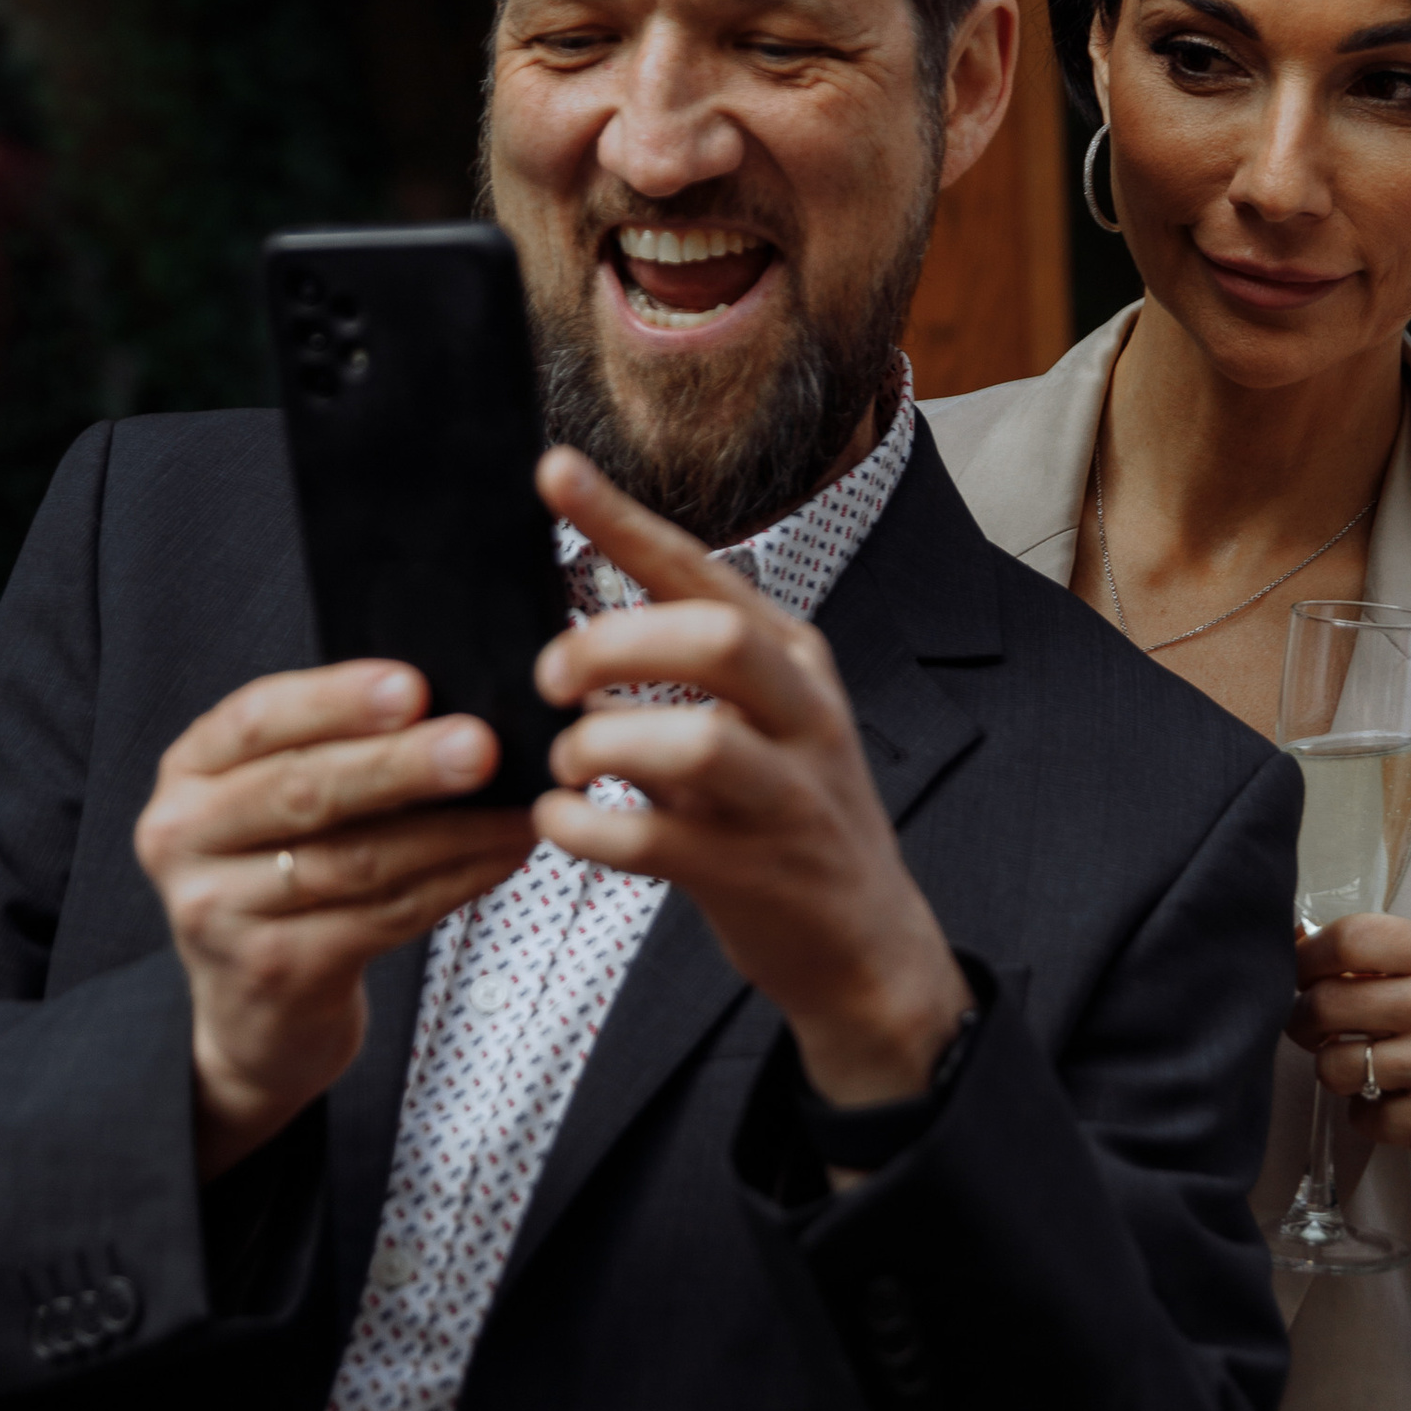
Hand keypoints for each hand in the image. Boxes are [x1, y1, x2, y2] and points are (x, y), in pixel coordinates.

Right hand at [137, 664, 537, 1178]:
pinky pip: (381, 916)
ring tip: (514, 808)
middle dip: (401, 764)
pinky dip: (452, 881)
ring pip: (353, 859)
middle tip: (478, 745)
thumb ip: (333, 749)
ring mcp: (219, 910)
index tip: (413, 686)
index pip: (257, 718)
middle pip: (304, 790)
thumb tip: (450, 706)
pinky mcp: (273, 969)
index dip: (337, 700)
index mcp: (189, 772)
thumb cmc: (280, 878)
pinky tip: (498, 856)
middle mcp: (184, 836)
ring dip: (449, 831)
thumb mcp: (273, 803)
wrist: (254, 1014)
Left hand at [533, 447, 966, 1112]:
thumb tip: (567, 631)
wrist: (861, 940)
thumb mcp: (750, 721)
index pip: (699, 569)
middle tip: (550, 676)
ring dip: (603, 744)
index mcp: (792, 657)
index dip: (621, 518)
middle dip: (613, 645)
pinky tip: (561, 823)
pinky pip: (658, 842)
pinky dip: (588, 828)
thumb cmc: (780, 814)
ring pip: (696, 742)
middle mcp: (803, 713)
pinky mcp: (760, 874)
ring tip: (565, 764)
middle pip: (714, 638)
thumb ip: (677, 674)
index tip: (551, 470)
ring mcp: (789, 796)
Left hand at [1294, 913, 1410, 1343]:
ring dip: (1339, 1072)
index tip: (1301, 973)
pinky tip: (1404, 1107)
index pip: (1351, 938)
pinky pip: (1364, 1119)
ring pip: (1335, 1067)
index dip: (1308, 957)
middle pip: (1326, 1005)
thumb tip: (1303, 947)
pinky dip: (1372, 1117)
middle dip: (1305, 1021)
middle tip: (1315, 1030)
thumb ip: (1402, 961)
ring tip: (1369, 1072)